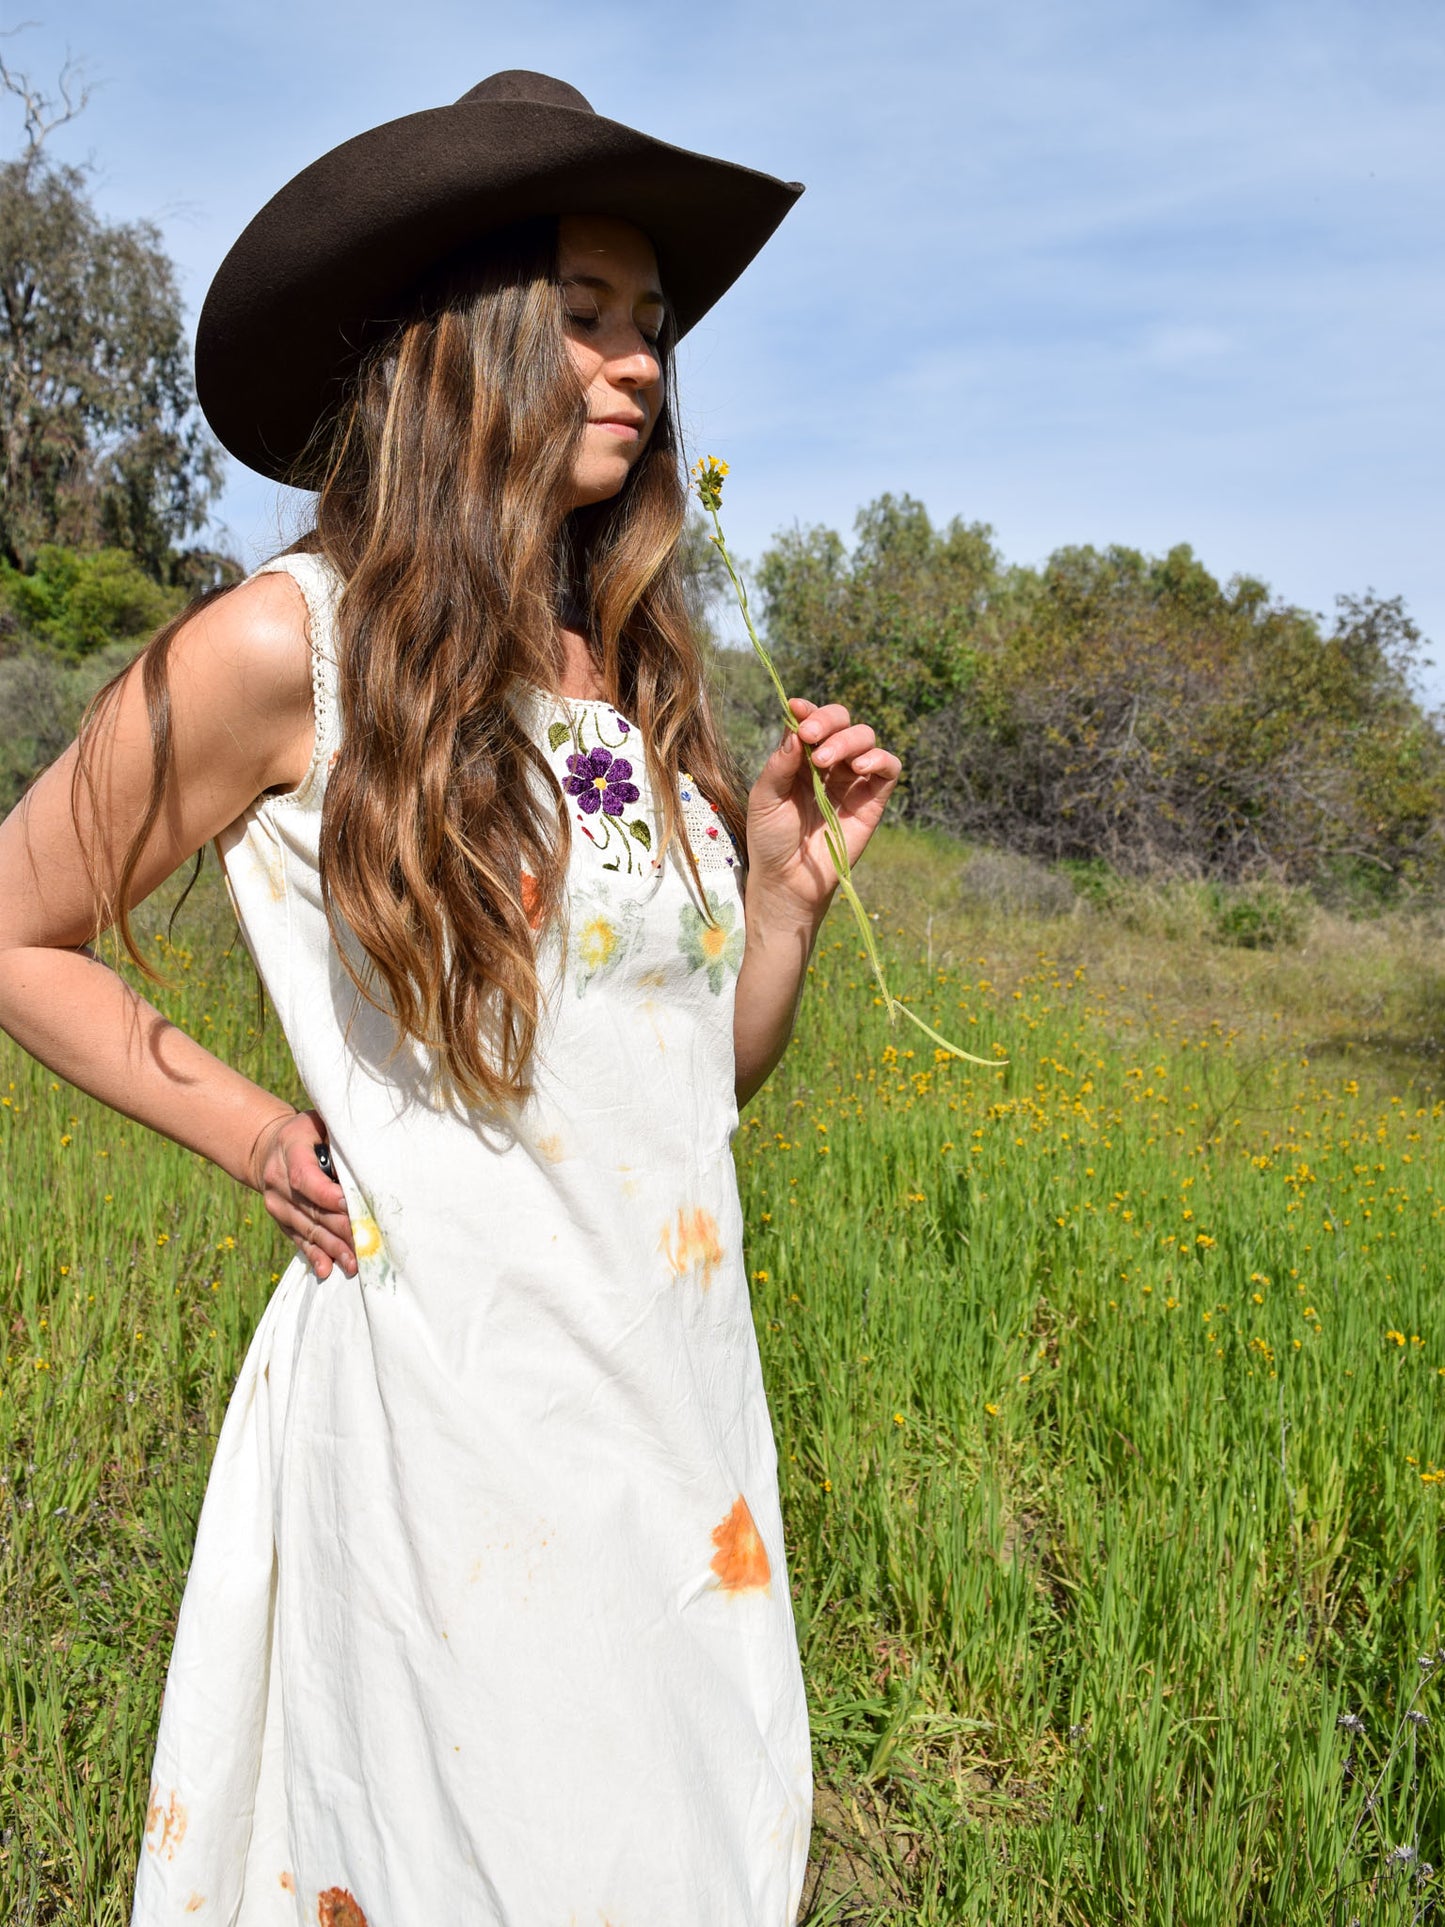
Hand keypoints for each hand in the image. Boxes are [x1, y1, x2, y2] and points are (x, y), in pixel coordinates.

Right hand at [248, 1106, 356, 1279]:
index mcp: (290, 1148)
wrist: (269, 1146)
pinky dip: (315, 1255)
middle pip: (311, 1209)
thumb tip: (365, 1166)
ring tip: (354, 1263)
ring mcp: (277, 1203)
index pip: (305, 1178)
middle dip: (341, 1229)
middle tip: (365, 1244)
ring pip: (308, 1229)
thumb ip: (338, 1140)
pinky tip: (327, 1270)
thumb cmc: (309, 1131)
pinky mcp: (282, 1220)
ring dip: (332, 1248)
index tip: (350, 1205)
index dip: (327, 1194)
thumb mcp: (321, 1123)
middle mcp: (278, 1180)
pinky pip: (299, 1239)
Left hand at [745, 699, 900, 922]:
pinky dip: (879, 758)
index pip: (812, 721)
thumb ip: (780, 764)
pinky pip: (889, 768)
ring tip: (824, 761)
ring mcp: (853, 780)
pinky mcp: (872, 800)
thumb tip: (796, 730)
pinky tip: (858, 767)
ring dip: (847, 740)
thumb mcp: (765, 798)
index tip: (797, 708)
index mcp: (801, 757)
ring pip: (866, 738)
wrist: (787, 880)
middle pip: (843, 721)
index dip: (809, 710)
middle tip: (811, 737)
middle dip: (828, 720)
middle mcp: (830, 763)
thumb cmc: (771, 839)